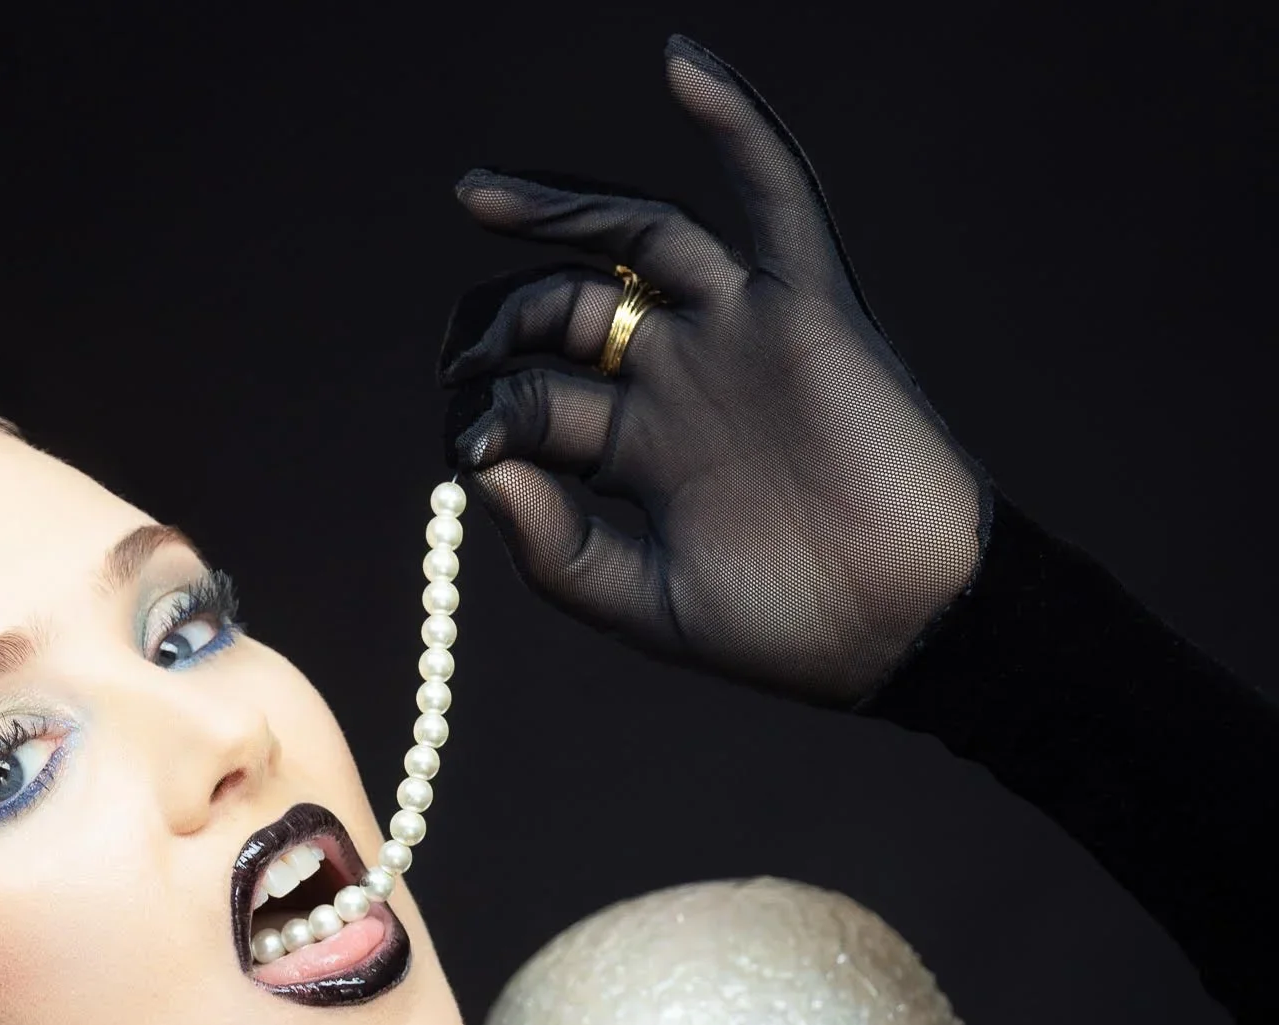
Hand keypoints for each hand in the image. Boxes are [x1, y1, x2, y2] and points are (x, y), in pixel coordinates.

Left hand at [440, 34, 986, 706]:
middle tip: (455, 354)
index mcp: (638, 454)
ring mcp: (739, 337)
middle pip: (569, 315)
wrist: (900, 623)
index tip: (468, 452)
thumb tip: (481, 470)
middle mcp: (681, 381)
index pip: (537, 404)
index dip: (487, 419)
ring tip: (478, 197)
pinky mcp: (807, 307)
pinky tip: (679, 66)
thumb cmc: (784, 626)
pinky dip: (734, 123)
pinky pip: (773, 194)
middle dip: (502, 327)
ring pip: (640, 241)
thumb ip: (558, 551)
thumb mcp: (646, 604)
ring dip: (559, 211)